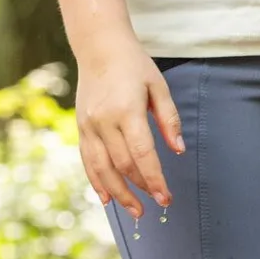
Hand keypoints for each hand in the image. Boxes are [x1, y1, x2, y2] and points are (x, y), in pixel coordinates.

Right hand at [75, 38, 184, 217]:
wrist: (99, 46)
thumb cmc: (134, 65)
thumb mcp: (159, 87)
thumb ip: (169, 120)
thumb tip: (178, 151)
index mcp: (127, 111)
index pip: (143, 155)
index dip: (155, 179)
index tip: (166, 197)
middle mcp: (104, 121)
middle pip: (123, 166)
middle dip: (141, 189)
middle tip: (157, 205)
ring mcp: (89, 125)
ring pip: (102, 169)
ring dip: (118, 193)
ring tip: (134, 211)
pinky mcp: (81, 127)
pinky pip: (87, 160)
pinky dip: (96, 181)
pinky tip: (105, 198)